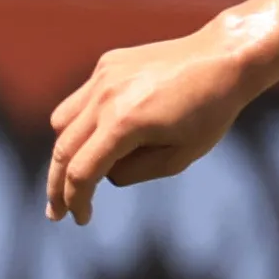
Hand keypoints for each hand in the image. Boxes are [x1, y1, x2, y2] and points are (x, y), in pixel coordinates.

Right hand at [43, 20, 262, 222]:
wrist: (222, 59)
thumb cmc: (210, 112)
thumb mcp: (180, 157)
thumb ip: (135, 172)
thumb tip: (105, 173)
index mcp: (124, 124)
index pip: (82, 172)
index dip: (77, 201)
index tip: (81, 219)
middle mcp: (105, 98)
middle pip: (63, 149)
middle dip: (57, 185)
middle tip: (56, 212)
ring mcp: (102, 77)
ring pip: (62, 122)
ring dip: (64, 151)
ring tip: (74, 174)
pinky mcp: (107, 65)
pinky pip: (81, 100)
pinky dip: (81, 122)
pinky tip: (99, 137)